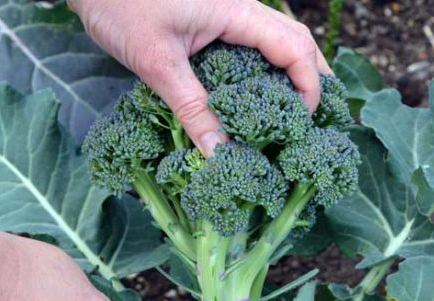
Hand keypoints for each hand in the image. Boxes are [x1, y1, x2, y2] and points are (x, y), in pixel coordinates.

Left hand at [69, 0, 331, 155]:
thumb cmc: (120, 5)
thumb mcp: (156, 61)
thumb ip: (190, 107)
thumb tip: (218, 153)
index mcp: (238, 11)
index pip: (295, 49)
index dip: (309, 88)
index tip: (302, 125)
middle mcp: (241, 8)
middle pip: (297, 40)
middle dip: (313, 79)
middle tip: (313, 121)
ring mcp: (228, 12)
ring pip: (278, 40)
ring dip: (292, 73)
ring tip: (294, 113)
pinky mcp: (211, 19)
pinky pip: (251, 44)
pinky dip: (264, 69)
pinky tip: (255, 96)